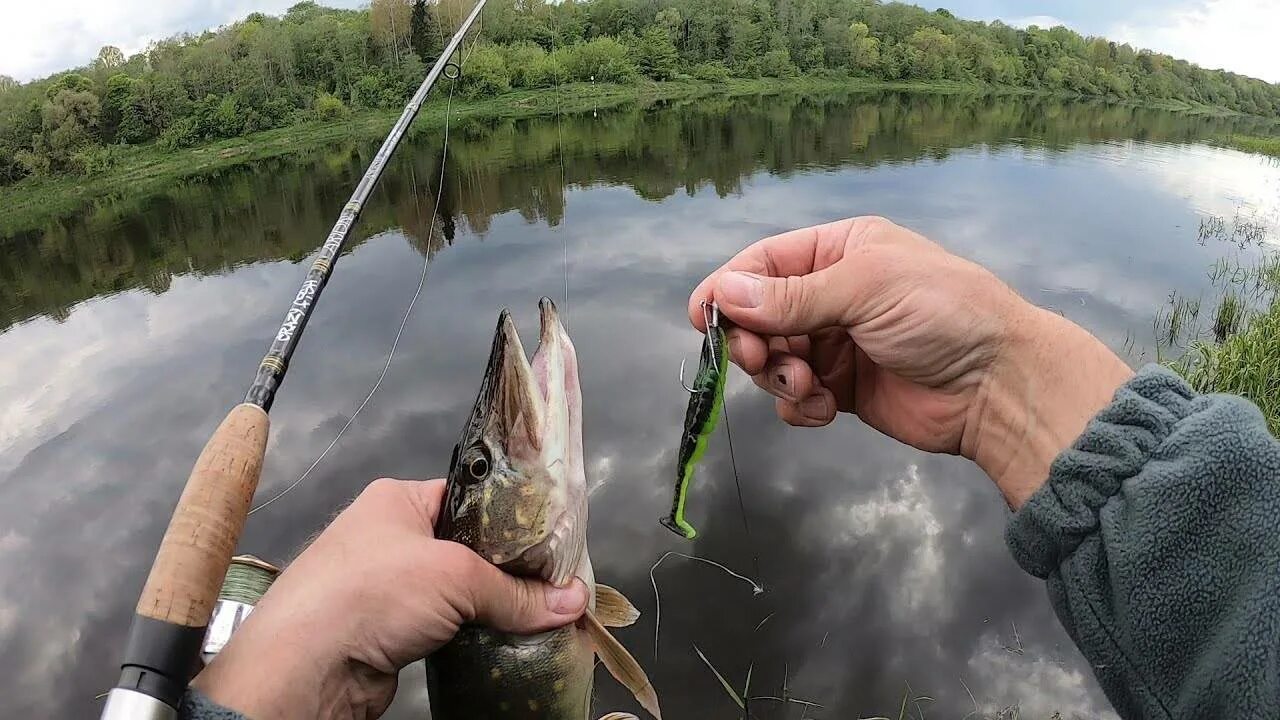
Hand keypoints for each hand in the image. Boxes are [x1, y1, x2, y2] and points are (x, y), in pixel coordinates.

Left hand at [193, 478, 588, 719]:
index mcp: (397, 499)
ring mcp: (388, 586)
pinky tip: (505, 638)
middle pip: (467, 548)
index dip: (510, 517)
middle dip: (508, 568)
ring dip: (491, 605)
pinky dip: (472, 632)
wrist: (308, 667)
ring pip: (458, 591)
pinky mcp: (390, 631)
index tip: (552, 538)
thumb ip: (516, 591)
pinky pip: (445, 624)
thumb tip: (571, 602)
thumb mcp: (456, 577)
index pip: (468, 498)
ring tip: (540, 611)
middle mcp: (390, 536)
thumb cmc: (372, 592)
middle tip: (554, 581)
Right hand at [689, 216, 1132, 505]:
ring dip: (777, 376)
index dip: (729, 288)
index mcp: (841, 250)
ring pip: (773, 358)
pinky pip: (795, 396)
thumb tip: (724, 293)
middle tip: (761, 360)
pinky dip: (798, 405)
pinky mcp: (842, 390)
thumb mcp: (865, 289)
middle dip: (753, 340)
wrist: (998, 386)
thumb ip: (791, 297)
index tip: (702, 318)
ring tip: (806, 386)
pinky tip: (821, 408)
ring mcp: (837, 343)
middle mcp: (833, 293)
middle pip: (760, 315)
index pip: (765, 263)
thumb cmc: (943, 315)